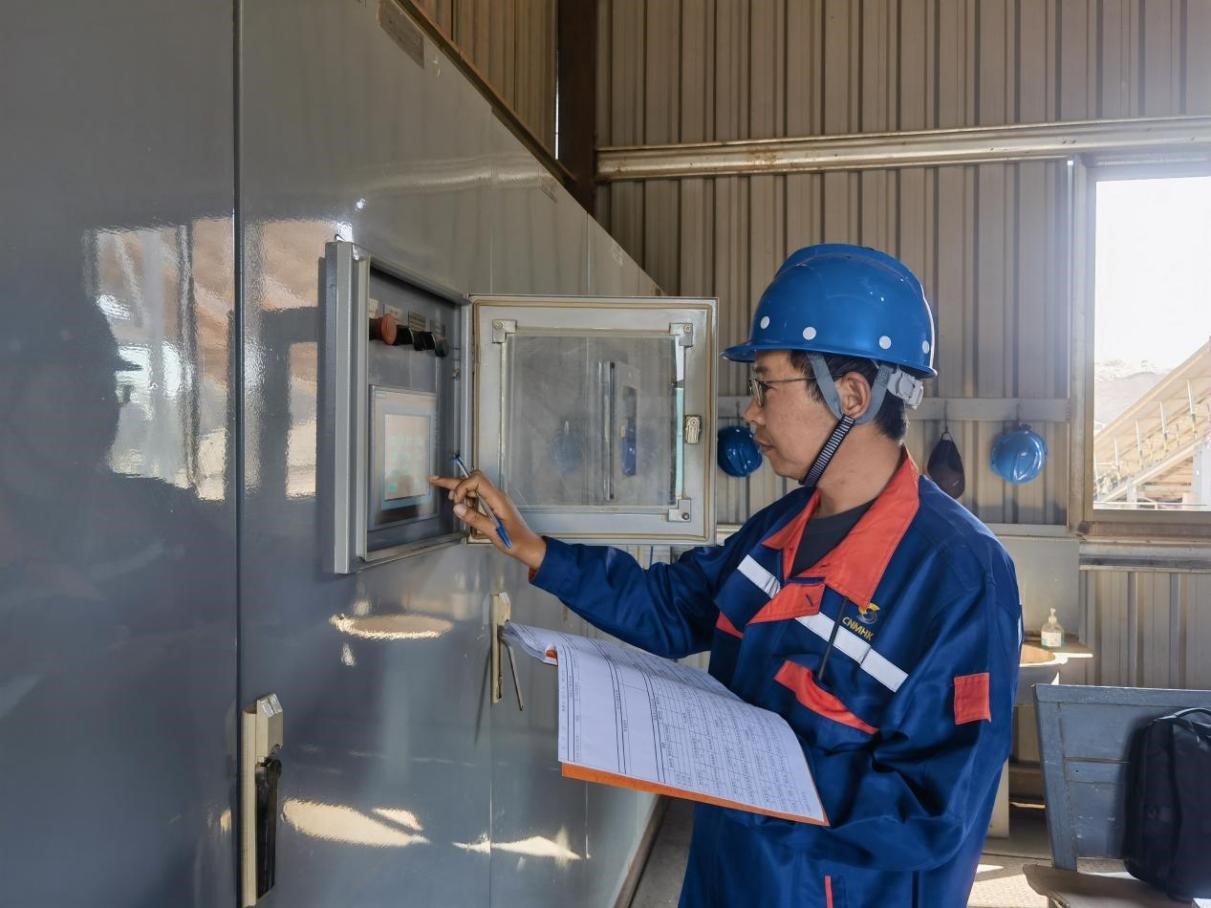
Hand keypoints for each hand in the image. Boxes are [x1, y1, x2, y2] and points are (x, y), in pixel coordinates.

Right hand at [428, 472, 546, 570]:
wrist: (529, 547)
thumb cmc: (514, 541)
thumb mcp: (493, 533)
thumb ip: (475, 519)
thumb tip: (456, 507)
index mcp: (498, 499)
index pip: (477, 480)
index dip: (462, 486)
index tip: (455, 502)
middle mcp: (497, 495)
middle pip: (474, 479)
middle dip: (454, 480)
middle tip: (433, 480)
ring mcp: (496, 499)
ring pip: (475, 485)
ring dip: (460, 489)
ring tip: (451, 500)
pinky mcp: (495, 505)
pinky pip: (479, 494)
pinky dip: (467, 496)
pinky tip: (462, 505)